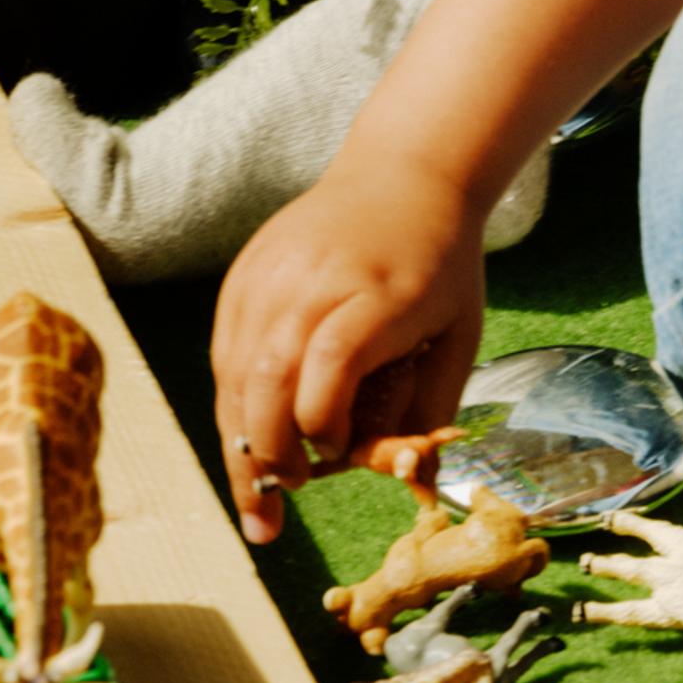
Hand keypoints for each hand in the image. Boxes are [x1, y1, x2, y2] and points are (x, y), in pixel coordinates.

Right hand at [212, 152, 489, 542]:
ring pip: (234, 373)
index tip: (337, 457)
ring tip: (254, 494)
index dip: (325, 425)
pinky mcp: (244, 275)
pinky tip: (246, 439)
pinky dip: (232, 403)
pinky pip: (224, 352)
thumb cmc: (440, 266)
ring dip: (240, 440)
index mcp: (376, 294)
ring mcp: (270, 274)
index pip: (331, 365)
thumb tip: (411, 484)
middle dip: (268, 453)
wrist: (402, 175)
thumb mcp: (458, 336)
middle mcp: (313, 281)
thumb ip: (429, 409)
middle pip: (268, 377)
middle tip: (279, 507)